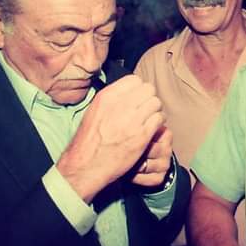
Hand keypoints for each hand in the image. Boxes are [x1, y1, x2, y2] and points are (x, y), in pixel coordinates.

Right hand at [56, 75, 164, 201]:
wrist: (86, 166)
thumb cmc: (89, 141)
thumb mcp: (94, 111)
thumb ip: (112, 99)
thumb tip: (129, 93)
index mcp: (107, 96)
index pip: (134, 79)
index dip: (139, 89)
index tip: (137, 98)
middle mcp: (120, 105)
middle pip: (148, 89)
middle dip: (149, 98)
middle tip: (145, 109)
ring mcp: (132, 120)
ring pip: (156, 103)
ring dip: (155, 111)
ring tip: (148, 120)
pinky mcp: (142, 135)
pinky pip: (159, 119)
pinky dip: (158, 123)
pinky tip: (151, 129)